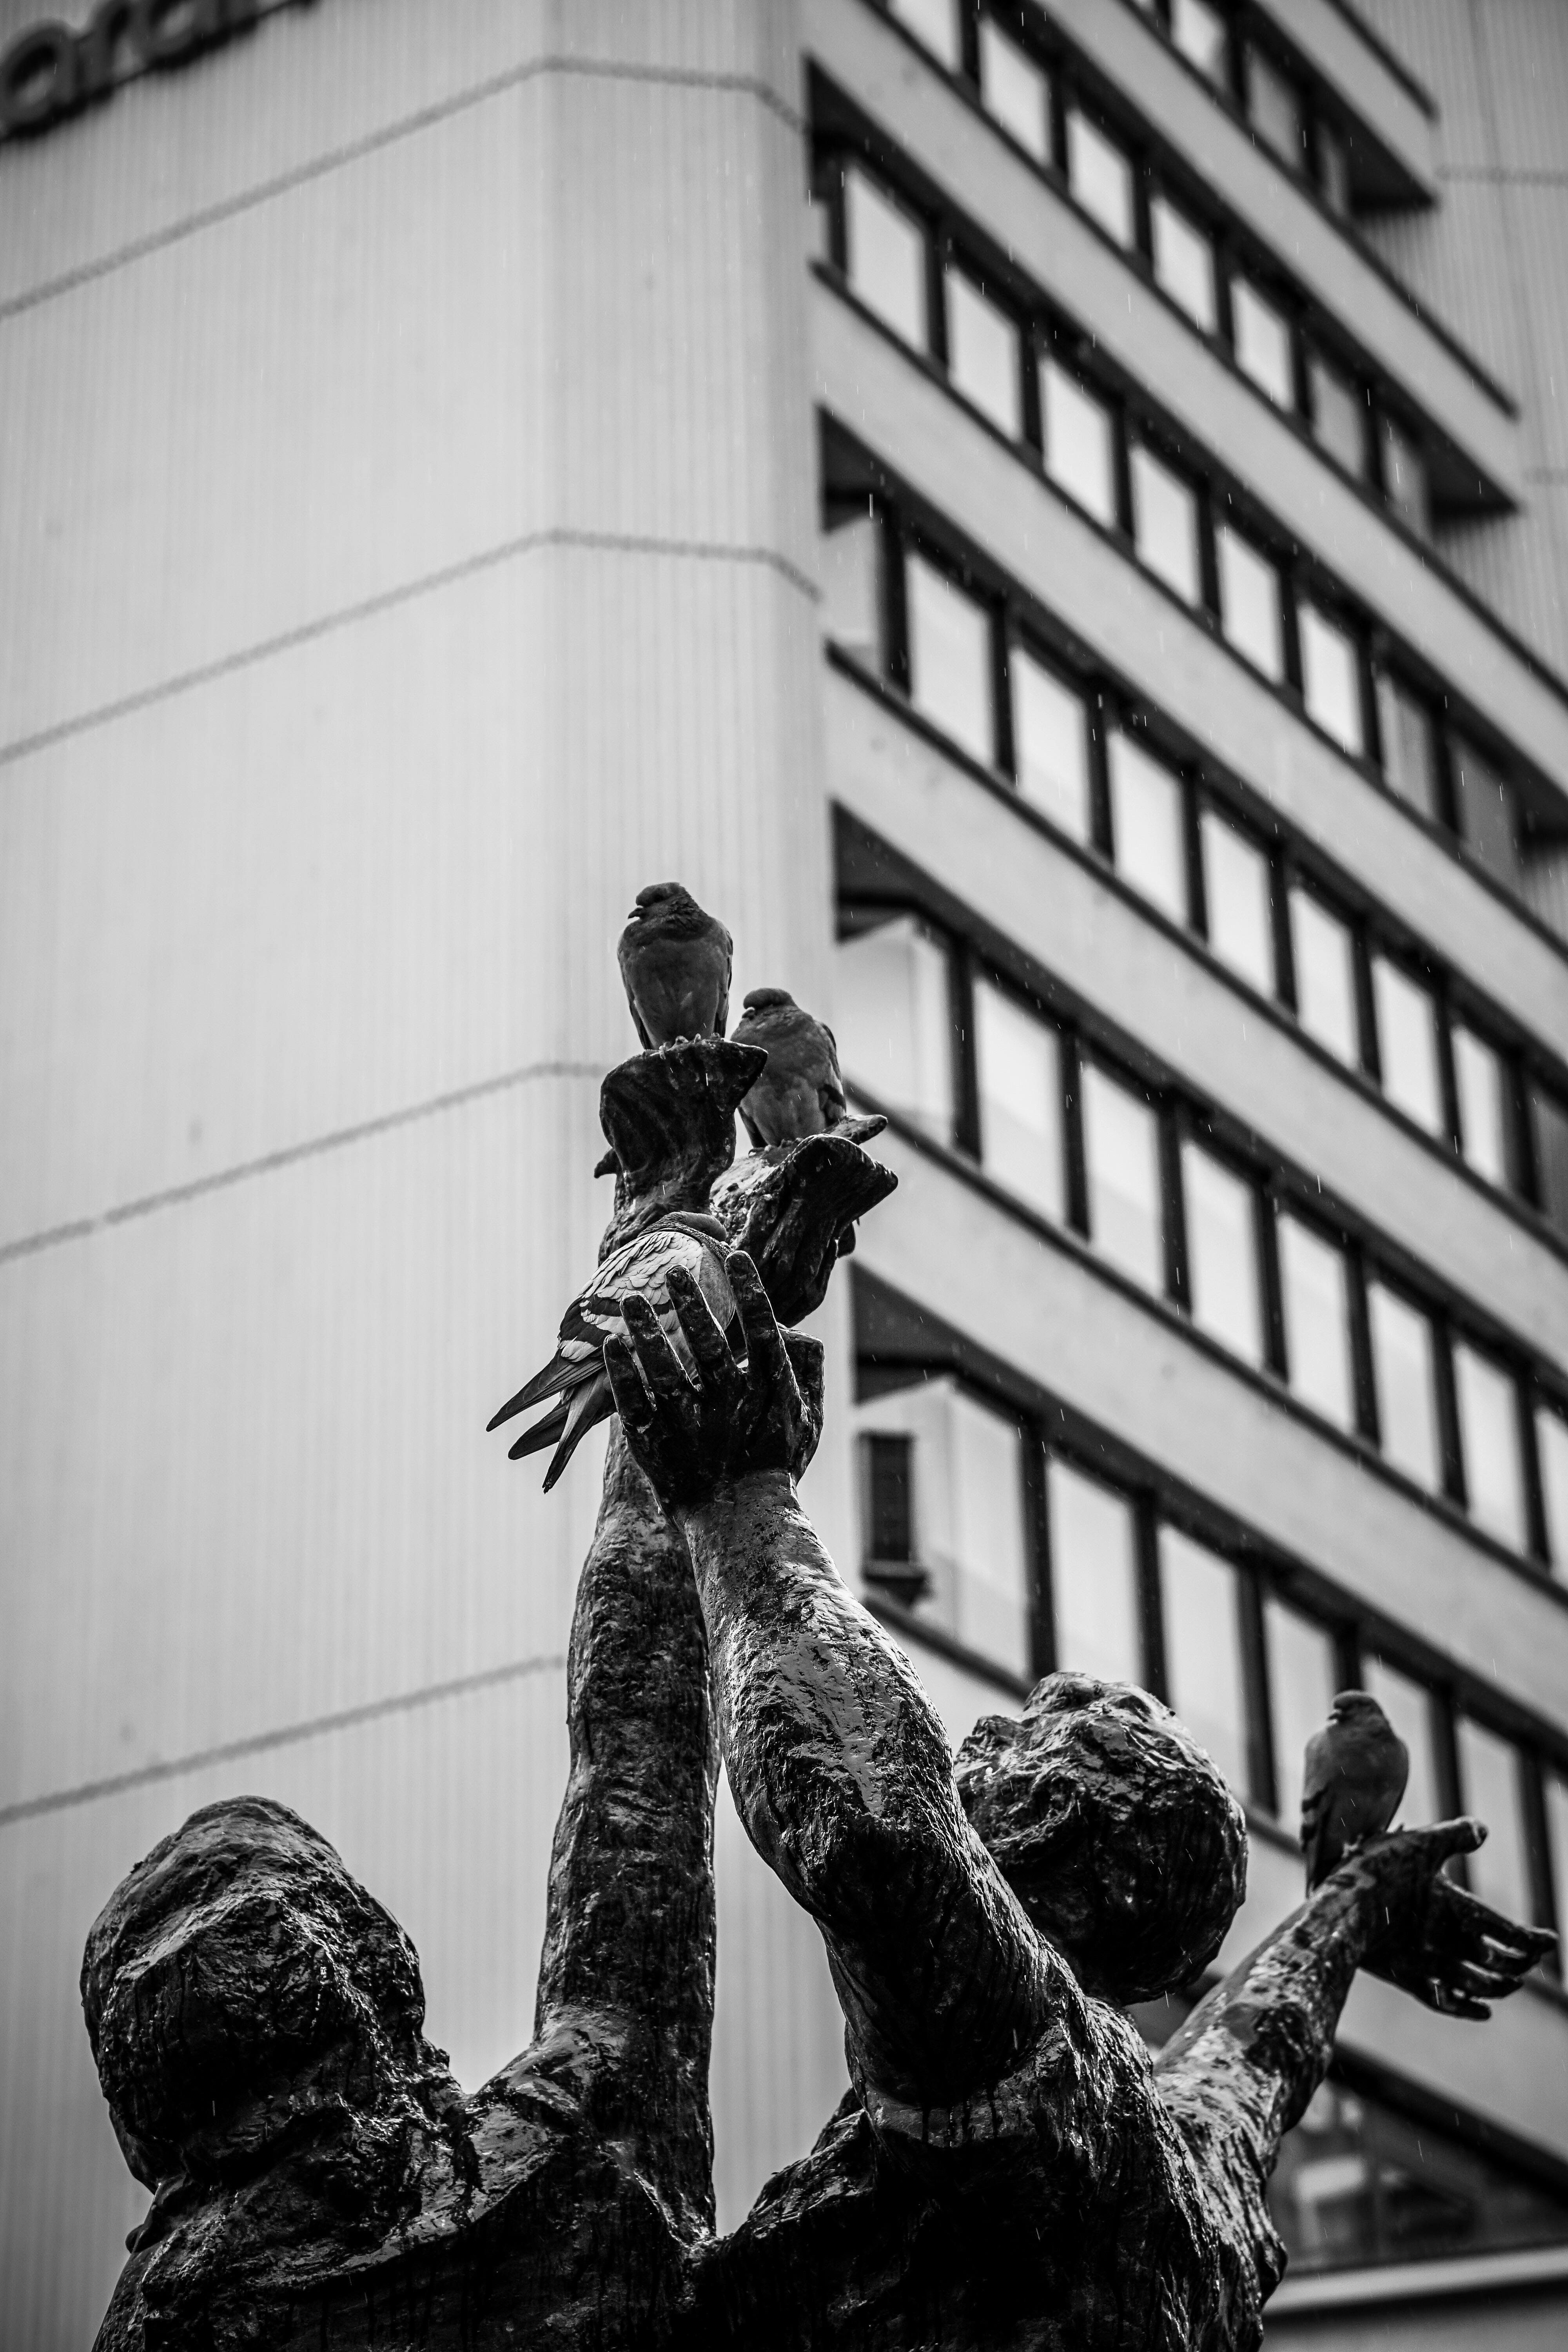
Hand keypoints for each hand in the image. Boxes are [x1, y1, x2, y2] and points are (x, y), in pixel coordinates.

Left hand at [603, 1249, 823, 1511]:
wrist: (742, 1525)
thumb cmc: (775, 1464)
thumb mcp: (805, 1417)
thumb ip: (804, 1370)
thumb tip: (794, 1328)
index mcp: (771, 1394)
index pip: (764, 1333)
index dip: (751, 1293)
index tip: (738, 1256)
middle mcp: (733, 1406)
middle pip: (711, 1346)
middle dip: (693, 1304)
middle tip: (674, 1269)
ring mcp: (694, 1428)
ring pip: (666, 1371)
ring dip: (647, 1332)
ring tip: (629, 1299)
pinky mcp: (659, 1447)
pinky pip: (635, 1405)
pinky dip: (622, 1374)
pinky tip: (610, 1346)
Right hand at [1338, 1820, 1555, 2018]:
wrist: (1339, 1914)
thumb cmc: (1380, 1874)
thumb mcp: (1419, 1844)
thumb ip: (1453, 1836)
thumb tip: (1484, 1829)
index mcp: (1461, 1913)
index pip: (1515, 1935)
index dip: (1537, 1941)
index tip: (1550, 1940)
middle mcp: (1454, 1946)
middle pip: (1504, 1965)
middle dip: (1522, 1963)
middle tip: (1531, 1957)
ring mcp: (1432, 1967)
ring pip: (1481, 1988)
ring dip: (1502, 1988)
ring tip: (1512, 1984)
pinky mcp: (1409, 1980)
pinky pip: (1448, 2004)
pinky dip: (1470, 2009)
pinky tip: (1482, 2011)